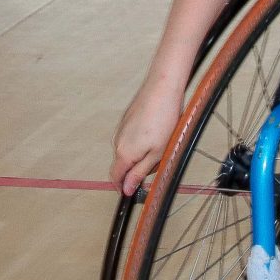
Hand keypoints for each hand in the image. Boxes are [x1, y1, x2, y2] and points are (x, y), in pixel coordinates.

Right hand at [112, 77, 183, 193]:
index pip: (115, 178)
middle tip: (159, 161)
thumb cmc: (163, 119)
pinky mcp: (127, 120)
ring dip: (142, 154)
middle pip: (124, 165)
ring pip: (129, 151)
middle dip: (139, 168)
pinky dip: (142, 141)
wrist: (162, 89)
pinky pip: (131, 138)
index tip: (133, 191)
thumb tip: (127, 189)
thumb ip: (139, 173)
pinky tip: (158, 131)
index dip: (123, 187)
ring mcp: (121, 129)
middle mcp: (117, 141)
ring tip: (161, 143)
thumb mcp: (157, 154)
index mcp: (124, 153)